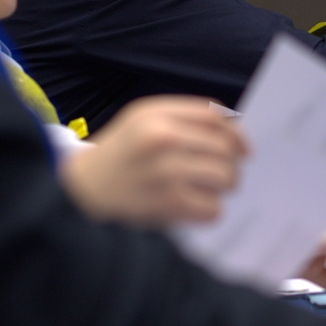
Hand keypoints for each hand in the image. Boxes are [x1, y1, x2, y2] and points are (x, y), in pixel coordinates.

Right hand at [60, 96, 246, 226]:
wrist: (83, 190)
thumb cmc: (122, 152)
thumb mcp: (143, 117)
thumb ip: (185, 116)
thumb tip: (233, 129)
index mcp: (157, 116)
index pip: (216, 118)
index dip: (236, 133)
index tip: (243, 149)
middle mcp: (164, 140)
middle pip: (226, 148)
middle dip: (231, 163)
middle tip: (223, 173)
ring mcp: (167, 173)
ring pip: (225, 177)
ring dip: (224, 187)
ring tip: (208, 189)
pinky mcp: (168, 204)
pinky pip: (213, 208)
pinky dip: (210, 210)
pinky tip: (194, 206)